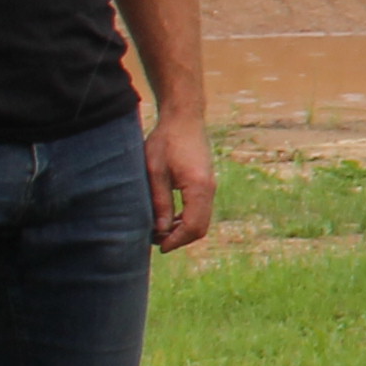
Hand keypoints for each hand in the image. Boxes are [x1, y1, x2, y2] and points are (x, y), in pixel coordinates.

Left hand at [145, 115, 216, 254]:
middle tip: (156, 241)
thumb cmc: (166, 141)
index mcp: (198, 187)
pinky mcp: (206, 182)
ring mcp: (210, 186)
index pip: (192, 226)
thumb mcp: (155, 172)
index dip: (176, 241)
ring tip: (159, 231)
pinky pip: (200, 209)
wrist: (184, 118)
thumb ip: (160, 202)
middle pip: (200, 227)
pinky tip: (169, 218)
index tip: (158, 247)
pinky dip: (187, 219)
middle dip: (180, 238)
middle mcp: (209, 189)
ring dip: (183, 229)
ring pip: (202, 219)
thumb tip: (160, 231)